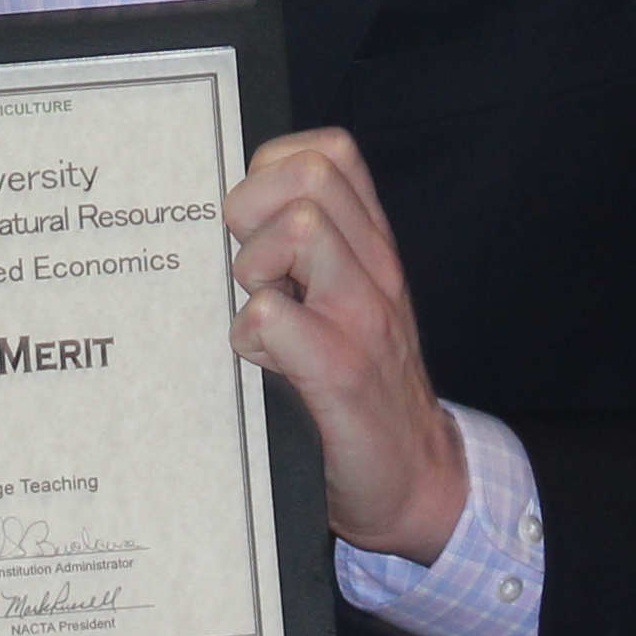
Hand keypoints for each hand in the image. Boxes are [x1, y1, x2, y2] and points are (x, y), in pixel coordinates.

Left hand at [224, 128, 468, 562]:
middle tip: (248, 270)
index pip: (326, 154)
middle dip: (253, 210)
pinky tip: (259, 363)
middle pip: (309, 176)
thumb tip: (219, 218)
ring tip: (257, 311)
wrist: (416, 481)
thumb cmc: (362, 390)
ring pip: (300, 228)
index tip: (254, 225)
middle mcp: (374, 271)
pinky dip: (251, 335)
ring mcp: (363, 318)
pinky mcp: (344, 374)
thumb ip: (303, 255)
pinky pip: (277, 316)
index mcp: (369, 249)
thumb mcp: (345, 304)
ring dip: (253, 267)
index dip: (271, 171)